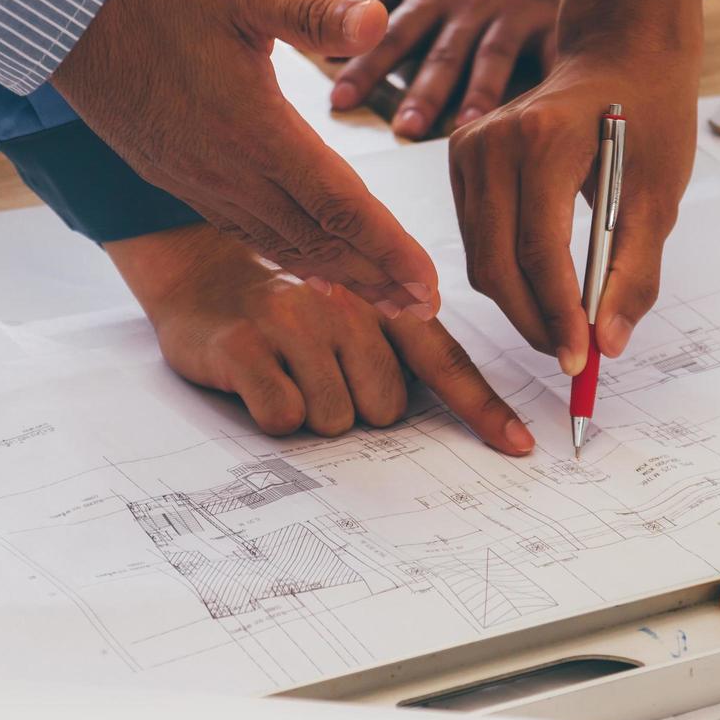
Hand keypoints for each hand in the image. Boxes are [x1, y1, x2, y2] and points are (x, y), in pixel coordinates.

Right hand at [53, 0, 438, 318]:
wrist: (66, 4)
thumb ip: (314, 11)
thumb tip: (377, 20)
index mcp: (257, 130)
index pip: (341, 206)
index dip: (389, 251)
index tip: (428, 289)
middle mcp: (230, 171)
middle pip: (319, 243)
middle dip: (376, 280)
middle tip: (423, 313)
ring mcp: (201, 182)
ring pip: (283, 246)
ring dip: (337, 277)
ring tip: (380, 302)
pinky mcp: (179, 177)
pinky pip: (247, 233)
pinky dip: (289, 257)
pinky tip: (310, 266)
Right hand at [106, 224, 535, 455]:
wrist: (201, 273)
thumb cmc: (289, 311)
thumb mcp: (352, 318)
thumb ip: (399, 353)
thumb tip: (451, 418)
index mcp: (382, 299)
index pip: (444, 361)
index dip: (482, 408)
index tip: (518, 446)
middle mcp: (346, 302)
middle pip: (385, 409)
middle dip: (355, 410)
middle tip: (319, 375)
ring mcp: (294, 320)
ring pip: (334, 420)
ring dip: (311, 415)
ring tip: (286, 372)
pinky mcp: (245, 344)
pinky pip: (284, 418)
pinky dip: (272, 415)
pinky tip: (258, 380)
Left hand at [331, 0, 561, 138]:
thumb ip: (365, 5)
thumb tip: (322, 46)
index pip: (391, 35)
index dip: (365, 67)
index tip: (340, 101)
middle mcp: (468, 5)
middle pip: (443, 52)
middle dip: (424, 91)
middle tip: (406, 128)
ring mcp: (511, 13)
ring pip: (494, 57)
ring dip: (480, 93)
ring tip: (467, 129)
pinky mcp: (550, 24)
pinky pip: (552, 57)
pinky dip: (549, 85)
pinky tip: (541, 117)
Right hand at [448, 0, 702, 372]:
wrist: (621, 57)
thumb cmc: (648, 116)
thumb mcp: (660, 196)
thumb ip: (634, 273)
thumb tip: (609, 343)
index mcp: (544, 138)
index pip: (539, 250)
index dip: (558, 315)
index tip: (580, 359)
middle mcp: (492, 141)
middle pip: (497, 264)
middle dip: (535, 322)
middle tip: (573, 356)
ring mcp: (468, 149)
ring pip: (481, 261)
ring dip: (520, 305)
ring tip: (564, 328)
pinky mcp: (460, 161)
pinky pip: (475, 241)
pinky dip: (507, 275)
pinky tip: (542, 288)